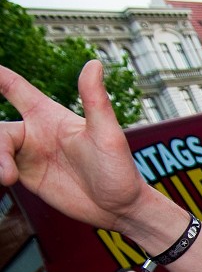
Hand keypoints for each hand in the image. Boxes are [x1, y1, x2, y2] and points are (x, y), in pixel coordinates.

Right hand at [0, 61, 147, 230]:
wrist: (120, 209)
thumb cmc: (119, 169)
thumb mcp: (108, 134)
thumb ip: (96, 101)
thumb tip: (94, 63)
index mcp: (49, 115)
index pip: (13, 87)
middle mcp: (35, 132)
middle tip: (7, 170)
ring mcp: (29, 155)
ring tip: (7, 178)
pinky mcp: (27, 176)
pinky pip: (0, 168)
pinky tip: (3, 179)